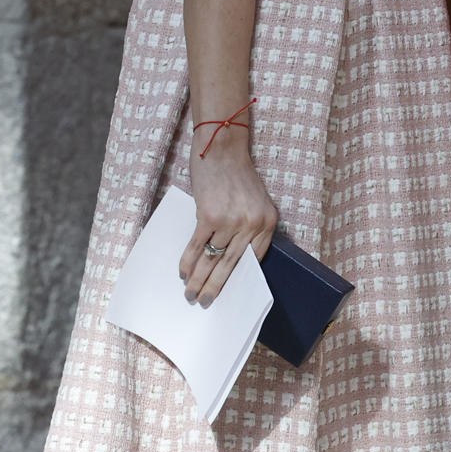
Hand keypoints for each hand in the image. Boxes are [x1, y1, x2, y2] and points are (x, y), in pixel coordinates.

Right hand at [180, 137, 278, 305]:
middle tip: (204, 303)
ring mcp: (231, 221)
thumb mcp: (255, 202)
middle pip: (232, 265)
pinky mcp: (209, 216)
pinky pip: (196, 247)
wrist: (223, 149)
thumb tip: (232, 260)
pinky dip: (187, 262)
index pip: (254, 260)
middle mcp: (252, 224)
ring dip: (198, 279)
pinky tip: (182, 272)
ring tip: (190, 293)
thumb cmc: (237, 175)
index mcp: (268, 222)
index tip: (228, 296)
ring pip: (212, 260)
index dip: (239, 281)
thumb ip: (249, 228)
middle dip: (216, 287)